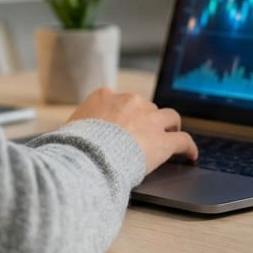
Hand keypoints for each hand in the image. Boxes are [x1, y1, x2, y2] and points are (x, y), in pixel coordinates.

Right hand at [68, 88, 196, 173]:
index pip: (119, 100)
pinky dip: (189, 148)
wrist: (89, 156)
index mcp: (104, 96)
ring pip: (169, 117)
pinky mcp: (164, 140)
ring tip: (173, 136)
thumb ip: (75, 128)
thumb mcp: (67, 129)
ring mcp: (149, 120)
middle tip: (147, 134)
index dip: (125, 113)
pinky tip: (191, 156)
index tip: (125, 122)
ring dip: (171, 126)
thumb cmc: (73, 147)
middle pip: (145, 107)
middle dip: (147, 119)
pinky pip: (183, 141)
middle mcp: (130, 102)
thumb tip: (61, 140)